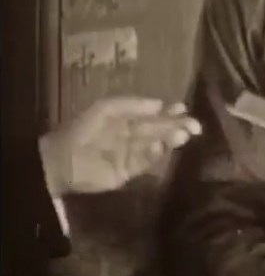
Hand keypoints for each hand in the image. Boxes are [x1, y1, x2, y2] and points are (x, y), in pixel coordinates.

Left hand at [39, 97, 201, 195]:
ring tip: (183, 135)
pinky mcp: (127, 172)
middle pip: (159, 130)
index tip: (184, 108)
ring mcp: (131, 154)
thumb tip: (160, 103)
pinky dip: (154, 155)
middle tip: (194, 125)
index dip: (170, 111)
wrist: (60, 160)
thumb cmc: (82, 128)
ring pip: (156, 146)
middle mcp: (133, 135)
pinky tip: (161, 147)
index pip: (155, 114)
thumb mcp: (105, 108)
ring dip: (170, 140)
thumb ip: (132, 105)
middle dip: (176, 126)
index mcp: (128, 118)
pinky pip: (145, 163)